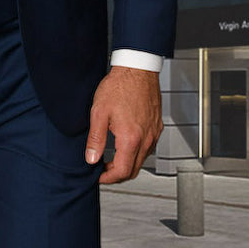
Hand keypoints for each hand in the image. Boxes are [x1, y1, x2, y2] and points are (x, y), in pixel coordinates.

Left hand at [85, 66, 161, 183]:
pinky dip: (137, 152)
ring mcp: (153, 133)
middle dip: (118, 175)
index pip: (122, 172)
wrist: (137, 68)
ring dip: (128, 164)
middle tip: (104, 170)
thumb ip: (95, 139)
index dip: (108, 178)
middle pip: (134, 170)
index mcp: (131, 138)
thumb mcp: (99, 112)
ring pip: (142, 160)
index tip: (99, 176)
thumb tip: (91, 158)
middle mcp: (146, 139)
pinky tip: (126, 143)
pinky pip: (148, 147)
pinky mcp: (157, 126)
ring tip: (112, 157)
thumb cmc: (120, 86)